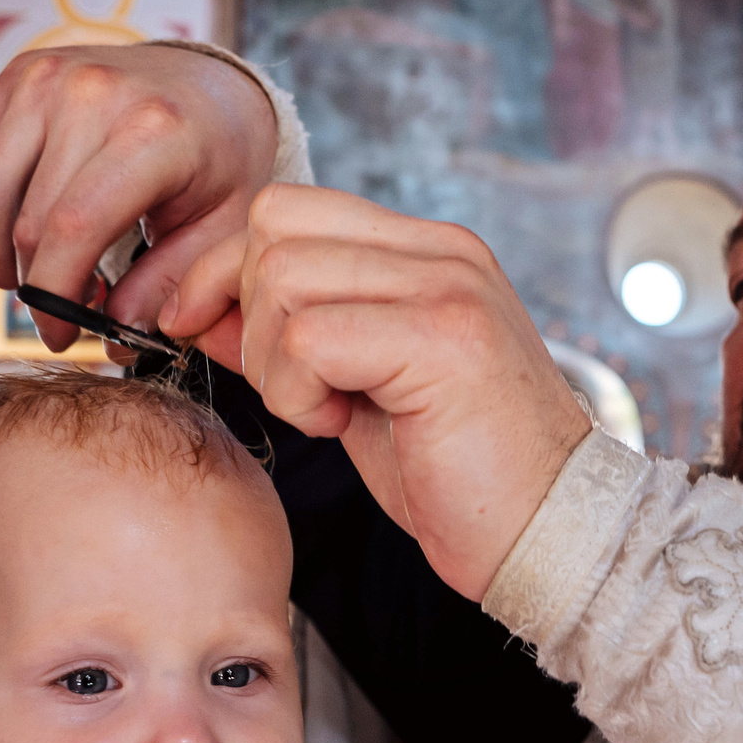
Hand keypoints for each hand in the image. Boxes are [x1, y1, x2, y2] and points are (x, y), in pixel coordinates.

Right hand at [0, 45, 278, 351]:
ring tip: (35, 271)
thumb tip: (113, 337)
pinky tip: (8, 232)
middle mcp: (91, 93)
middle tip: (59, 308)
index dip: (53, 296)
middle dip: (32, 286)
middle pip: (23, 222)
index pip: (72, 228)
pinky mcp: (16, 75)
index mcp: (154, 131)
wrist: (210, 84)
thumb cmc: (221, 162)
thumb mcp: (221, 229)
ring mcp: (46, 77)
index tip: (60, 335)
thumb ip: (169, 285)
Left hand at [163, 185, 592, 601]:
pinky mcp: (442, 337)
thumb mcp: (354, 389)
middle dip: (248, 315)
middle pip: (273, 227)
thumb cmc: (454, 472)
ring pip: (282, 278)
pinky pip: (308, 338)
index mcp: (426, 251)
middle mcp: (441, 251)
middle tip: (297, 391)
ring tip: (328, 411)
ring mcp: (446, 286)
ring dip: (276, 363)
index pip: (287, 210)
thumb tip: (197, 306)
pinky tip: (343, 425)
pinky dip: (300, 394)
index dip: (226, 270)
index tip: (203, 329)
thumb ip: (290, 333)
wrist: (545, 533)